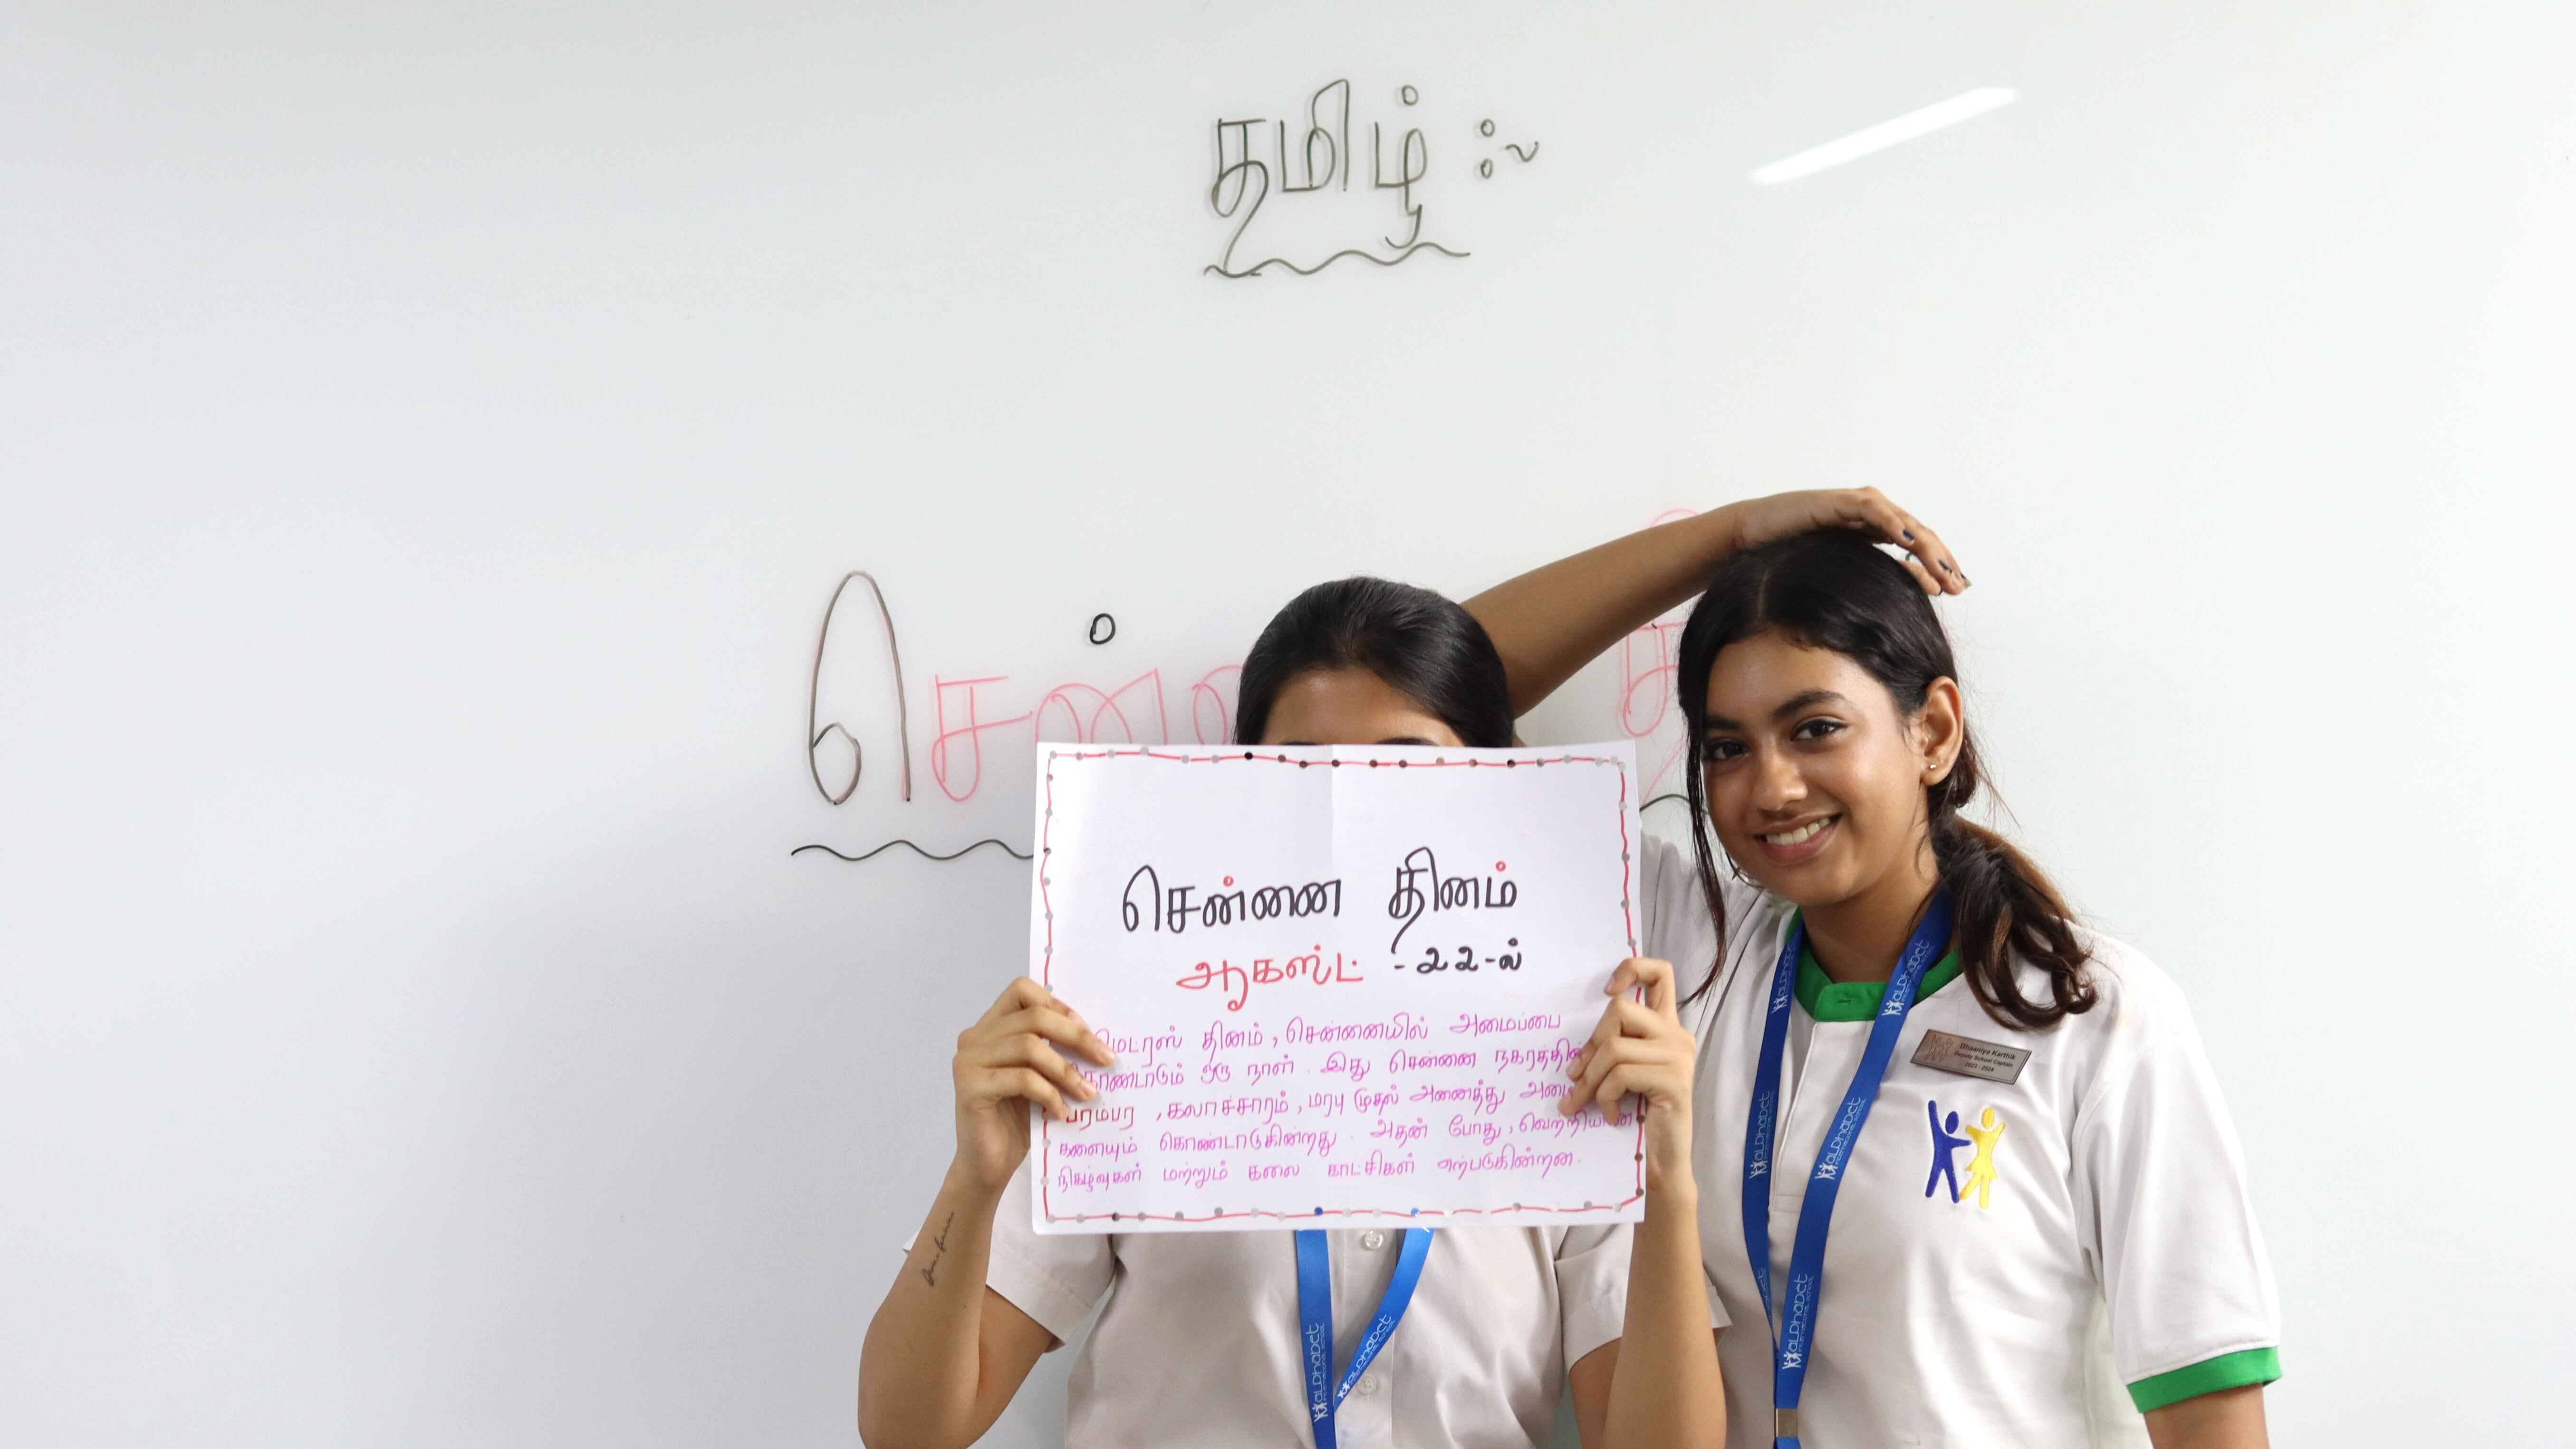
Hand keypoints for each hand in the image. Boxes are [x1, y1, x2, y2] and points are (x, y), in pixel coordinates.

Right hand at [950, 978, 1114, 1194]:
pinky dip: (1050, 1095)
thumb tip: (1097, 1038)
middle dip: (1076, 1037)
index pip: (1022, 991)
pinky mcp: (970, 1088)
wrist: (987, 1166)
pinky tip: (1063, 1113)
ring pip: (1029, 1047)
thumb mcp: (1039, 1077)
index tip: (1087, 1030)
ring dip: (1067, 1071)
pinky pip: (1022, 1079)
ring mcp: (968, 1061)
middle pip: (1033, 1017)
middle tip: (1106, 1059)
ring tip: (1089, 1094)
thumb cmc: (1017, 1121)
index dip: (1058, 1005)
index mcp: (989, 1027)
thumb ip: (1052, 1050)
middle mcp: (974, 1038)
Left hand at [1558, 957, 1696, 1189]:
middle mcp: (1678, 1036)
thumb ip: (1611, 1051)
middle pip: (1621, 1009)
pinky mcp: (1674, 1081)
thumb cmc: (1638, 1118)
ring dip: (1590, 1080)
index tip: (1605, 990)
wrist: (1661, 1163)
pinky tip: (1611, 1114)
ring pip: (1614, 1046)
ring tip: (1583, 1103)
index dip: (1632, 968)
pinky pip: (1621, 1074)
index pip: (1660, 974)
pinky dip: (1605, 1096)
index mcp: (1667, 1028)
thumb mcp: (1622, 1076)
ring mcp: (1679, 1057)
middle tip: (1576, 1077)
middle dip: (1590, 1045)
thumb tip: (1574, 1059)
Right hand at [1718, 488, 1969, 595]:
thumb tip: (1918, 591)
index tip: (1957, 590)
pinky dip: (1893, 524)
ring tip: (1944, 569)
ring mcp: (1858, 505)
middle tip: (1959, 586)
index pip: (1917, 546)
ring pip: (1904, 523)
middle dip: (1941, 560)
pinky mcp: (1840, 502)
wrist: (1751, 537)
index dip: (1939, 565)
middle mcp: (1872, 514)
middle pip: (1919, 535)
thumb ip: (1876, 575)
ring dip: (1927, 546)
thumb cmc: (1791, 554)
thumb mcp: (1842, 570)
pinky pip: (1873, 512)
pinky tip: (1908, 540)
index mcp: (1874, 529)